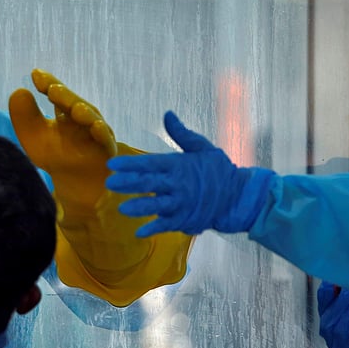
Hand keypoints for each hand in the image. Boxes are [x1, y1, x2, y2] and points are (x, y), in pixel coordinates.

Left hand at [9, 69, 117, 207]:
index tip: (35, 75)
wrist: (75, 184)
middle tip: (52, 88)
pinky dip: (102, 134)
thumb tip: (19, 91)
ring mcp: (97, 133)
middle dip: (65, 96)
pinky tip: (96, 126)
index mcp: (65, 111)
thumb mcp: (33, 137)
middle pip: (74, 103)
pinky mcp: (107, 151)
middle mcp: (83, 118)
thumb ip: (23, 116)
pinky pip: (105, 141)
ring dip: (85, 113)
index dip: (48, 83)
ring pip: (92, 119)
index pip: (57, 93)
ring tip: (75, 108)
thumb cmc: (55, 156)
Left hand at [106, 110, 272, 236]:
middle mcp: (178, 184)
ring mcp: (181, 204)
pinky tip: (139, 232)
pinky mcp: (185, 220)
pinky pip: (166, 225)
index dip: (131, 164)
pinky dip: (153, 229)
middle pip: (149, 183)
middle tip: (109, 183)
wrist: (239, 197)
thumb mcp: (203, 148)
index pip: (150, 163)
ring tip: (122, 208)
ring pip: (156, 205)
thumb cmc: (218, 170)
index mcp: (179, 165)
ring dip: (139, 207)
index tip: (112, 164)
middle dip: (128, 183)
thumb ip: (181, 134)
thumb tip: (168, 114)